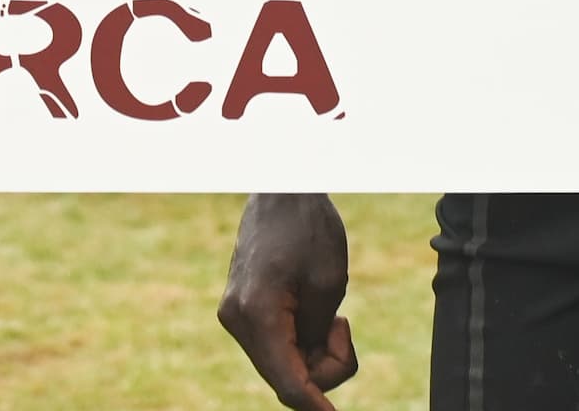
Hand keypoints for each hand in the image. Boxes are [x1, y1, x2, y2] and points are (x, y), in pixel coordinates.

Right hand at [218, 192, 356, 409]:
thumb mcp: (329, 286)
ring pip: (280, 365)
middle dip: (323, 369)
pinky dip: (300, 342)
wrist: (282, 189)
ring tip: (333, 314)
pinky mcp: (241, 307)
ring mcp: (234, 313)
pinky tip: (314, 312)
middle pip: (285, 379)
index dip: (318, 407)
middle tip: (343, 325)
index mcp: (257, 314)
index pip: (289, 384)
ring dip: (313, 354)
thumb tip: (311, 379)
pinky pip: (273, 346)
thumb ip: (317, 338)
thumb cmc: (309, 228)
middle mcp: (236, 319)